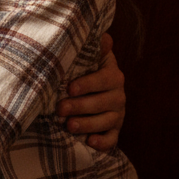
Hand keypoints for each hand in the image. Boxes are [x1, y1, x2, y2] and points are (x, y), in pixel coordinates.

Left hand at [57, 35, 124, 150]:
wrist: (85, 88)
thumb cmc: (81, 69)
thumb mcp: (86, 56)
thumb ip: (92, 47)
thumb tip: (103, 36)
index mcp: (112, 75)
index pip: (104, 79)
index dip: (87, 84)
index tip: (69, 88)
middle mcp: (118, 94)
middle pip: (103, 102)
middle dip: (80, 106)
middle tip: (60, 109)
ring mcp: (117, 113)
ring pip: (107, 121)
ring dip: (88, 124)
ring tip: (69, 126)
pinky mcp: (114, 130)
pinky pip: (113, 139)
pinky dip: (103, 142)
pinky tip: (90, 142)